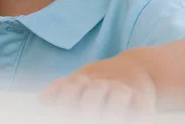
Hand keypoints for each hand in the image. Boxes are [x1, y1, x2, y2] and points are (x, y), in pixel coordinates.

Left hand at [40, 52, 156, 118]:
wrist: (136, 66)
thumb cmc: (100, 80)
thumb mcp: (79, 80)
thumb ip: (60, 89)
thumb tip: (41, 100)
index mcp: (82, 80)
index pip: (69, 89)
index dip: (64, 103)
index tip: (60, 116)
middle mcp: (102, 82)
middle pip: (93, 93)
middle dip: (88, 108)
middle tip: (86, 120)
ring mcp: (123, 87)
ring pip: (118, 96)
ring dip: (113, 111)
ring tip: (109, 120)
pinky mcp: (143, 95)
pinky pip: (143, 105)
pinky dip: (142, 114)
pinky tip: (138, 120)